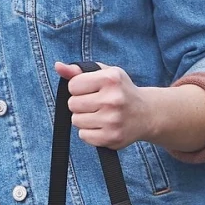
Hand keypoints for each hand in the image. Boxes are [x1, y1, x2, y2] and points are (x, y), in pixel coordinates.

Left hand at [54, 63, 204, 153]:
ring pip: (76, 121)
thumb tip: (58, 66)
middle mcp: (113, 99)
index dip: (78, 88)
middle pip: (72, 104)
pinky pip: (83, 136)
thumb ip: (79, 71)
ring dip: (83, 119)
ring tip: (99, 115)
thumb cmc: (121, 91)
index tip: (90, 90)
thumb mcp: (105, 74)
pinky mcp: (111, 138)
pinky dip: (89, 132)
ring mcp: (113, 120)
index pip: (73, 86)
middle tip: (95, 104)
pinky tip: (102, 126)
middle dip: (80, 104)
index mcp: (110, 79)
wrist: (146, 114)